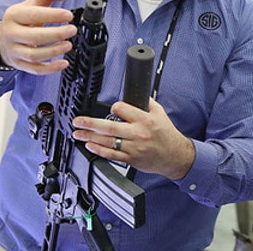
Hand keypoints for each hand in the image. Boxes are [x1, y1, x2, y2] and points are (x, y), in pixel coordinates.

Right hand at [0, 0, 76, 74]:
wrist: (1, 39)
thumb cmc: (20, 20)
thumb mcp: (32, 4)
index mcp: (14, 15)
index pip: (33, 15)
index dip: (52, 15)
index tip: (68, 15)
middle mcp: (12, 34)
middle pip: (34, 36)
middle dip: (56, 34)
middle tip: (72, 30)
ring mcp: (15, 51)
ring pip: (34, 55)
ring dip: (54, 51)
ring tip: (69, 45)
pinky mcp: (20, 64)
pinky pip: (35, 69)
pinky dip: (50, 69)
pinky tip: (63, 63)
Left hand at [72, 98, 194, 179]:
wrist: (174, 156)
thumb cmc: (166, 134)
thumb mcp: (160, 113)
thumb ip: (146, 103)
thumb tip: (134, 93)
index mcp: (144, 120)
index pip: (122, 109)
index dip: (114, 107)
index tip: (111, 108)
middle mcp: (137, 133)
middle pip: (109, 127)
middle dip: (90, 123)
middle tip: (77, 121)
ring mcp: (133, 148)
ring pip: (107, 141)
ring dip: (89, 137)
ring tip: (78, 134)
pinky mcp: (130, 159)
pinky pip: (111, 155)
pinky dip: (99, 150)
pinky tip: (89, 146)